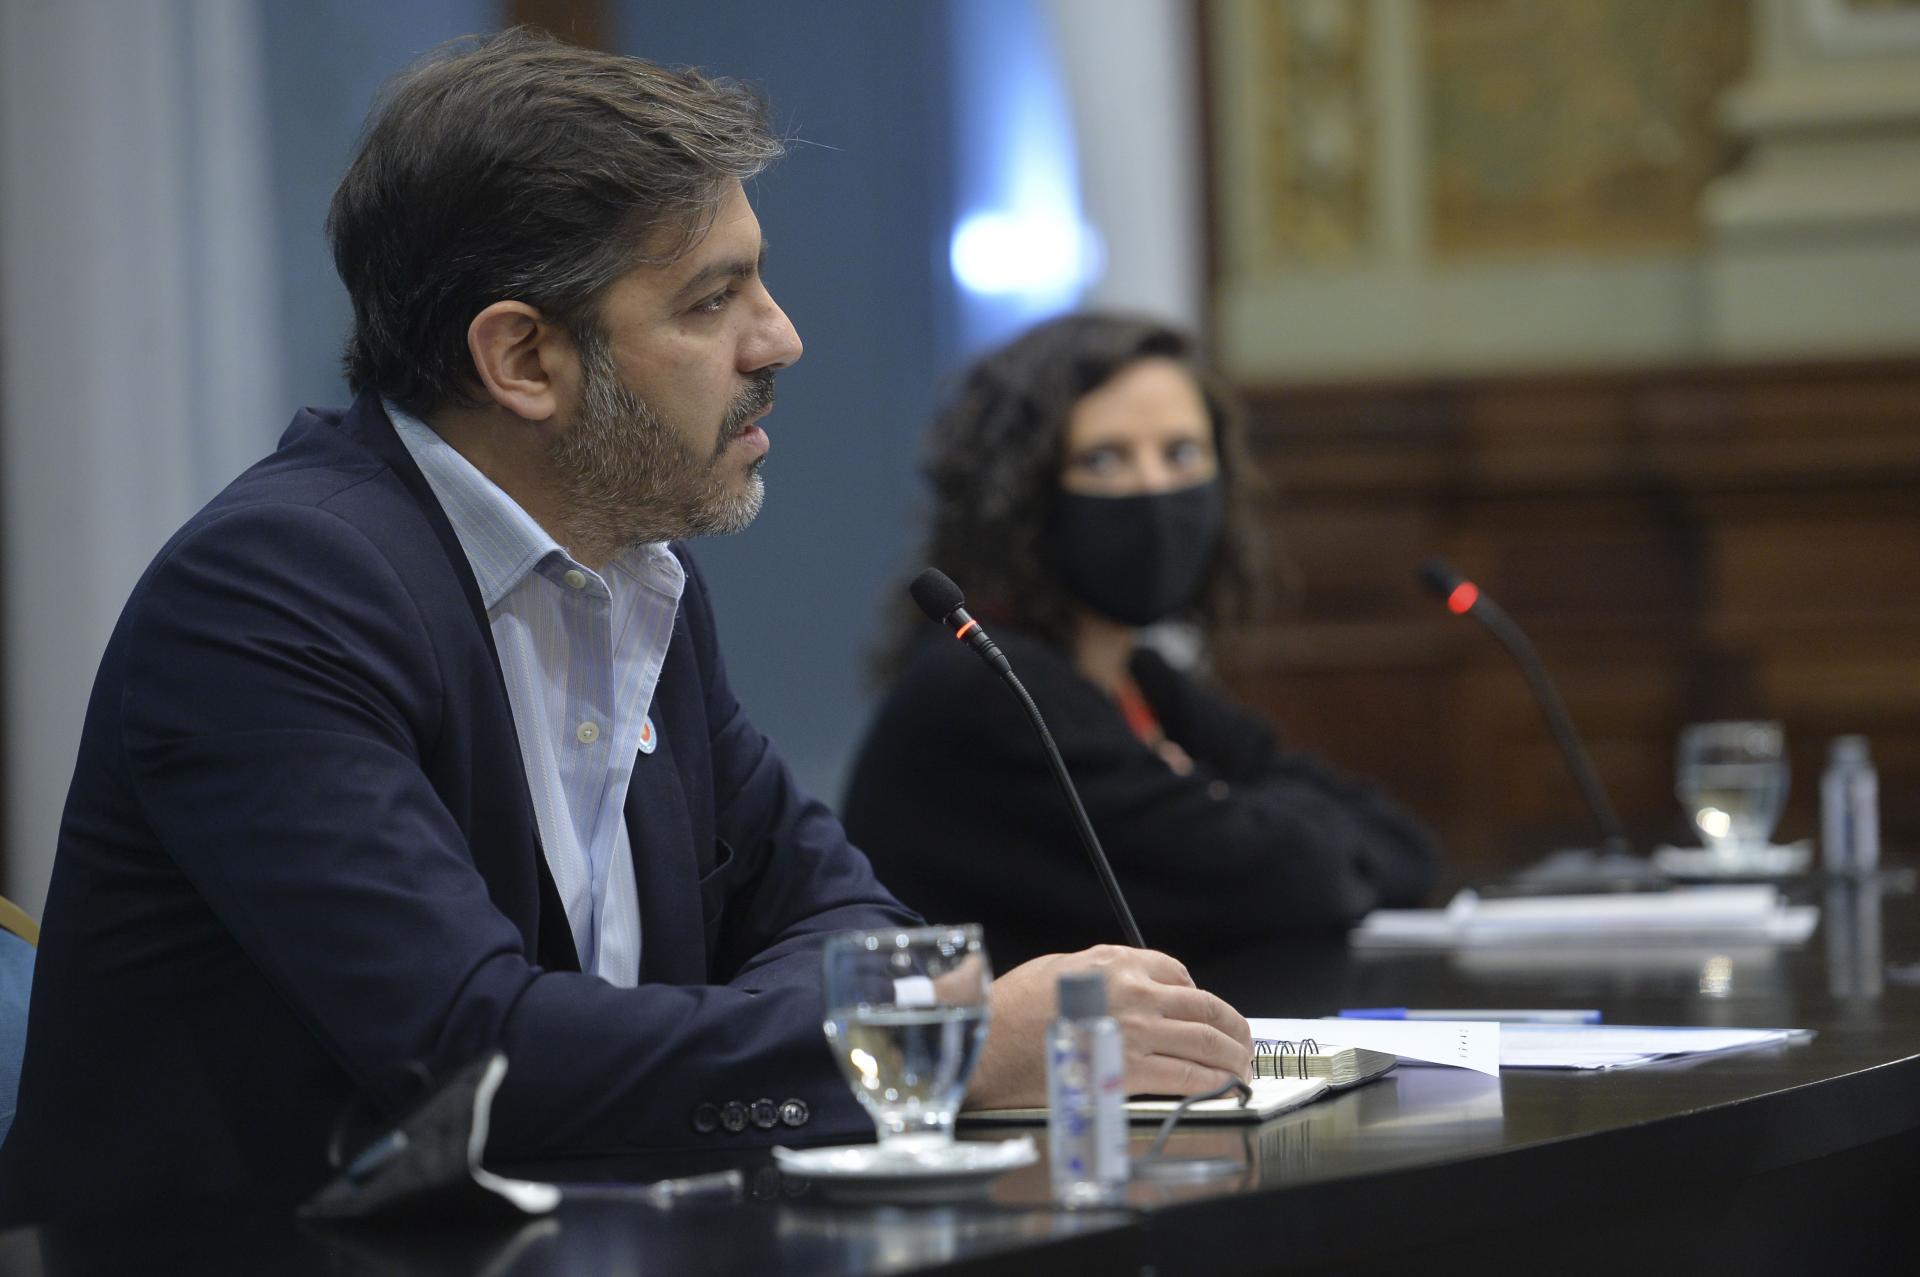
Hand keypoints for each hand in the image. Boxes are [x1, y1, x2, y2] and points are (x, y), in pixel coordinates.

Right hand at [963, 945, 1253, 1108]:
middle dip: (1233, 1027)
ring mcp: (1136, 1031)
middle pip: (1204, 1007)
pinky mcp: (1129, 1070)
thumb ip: (1100, 972)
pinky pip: (1187, 1076)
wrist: (986, 1042)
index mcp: (1115, 963)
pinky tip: (1222, 1089)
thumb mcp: (1059, 968)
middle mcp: (1134, 992)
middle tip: (1243, 1042)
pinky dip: (1213, 1083)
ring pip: (1205, 1041)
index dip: (1198, 995)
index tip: (1205, 1014)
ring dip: (1232, 1057)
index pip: (1177, 973)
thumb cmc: (1010, 1009)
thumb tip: (1126, 983)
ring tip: (1242, 1068)